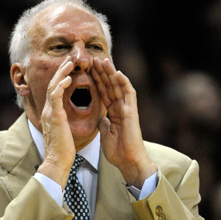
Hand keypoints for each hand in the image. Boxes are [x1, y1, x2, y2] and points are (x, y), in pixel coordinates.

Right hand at [37, 56, 75, 187]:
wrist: (58, 162)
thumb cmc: (64, 150)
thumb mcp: (65, 131)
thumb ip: (65, 121)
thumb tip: (69, 117)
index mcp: (52, 113)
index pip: (56, 90)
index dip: (62, 78)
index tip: (71, 69)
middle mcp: (49, 110)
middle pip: (52, 84)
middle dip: (61, 70)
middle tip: (70, 59)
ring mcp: (50, 112)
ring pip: (53, 86)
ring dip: (62, 73)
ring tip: (70, 63)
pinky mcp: (54, 116)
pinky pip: (56, 96)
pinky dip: (61, 85)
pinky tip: (69, 78)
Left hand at [92, 57, 156, 187]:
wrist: (128, 160)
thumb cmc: (117, 151)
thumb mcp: (106, 134)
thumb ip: (104, 123)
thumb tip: (101, 117)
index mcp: (113, 113)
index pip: (103, 93)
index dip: (96, 81)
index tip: (88, 70)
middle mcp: (120, 108)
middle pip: (110, 86)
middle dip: (102, 72)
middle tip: (93, 59)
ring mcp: (127, 108)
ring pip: (118, 86)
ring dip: (111, 72)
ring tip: (103, 60)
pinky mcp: (132, 111)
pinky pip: (129, 94)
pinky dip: (123, 82)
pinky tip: (117, 72)